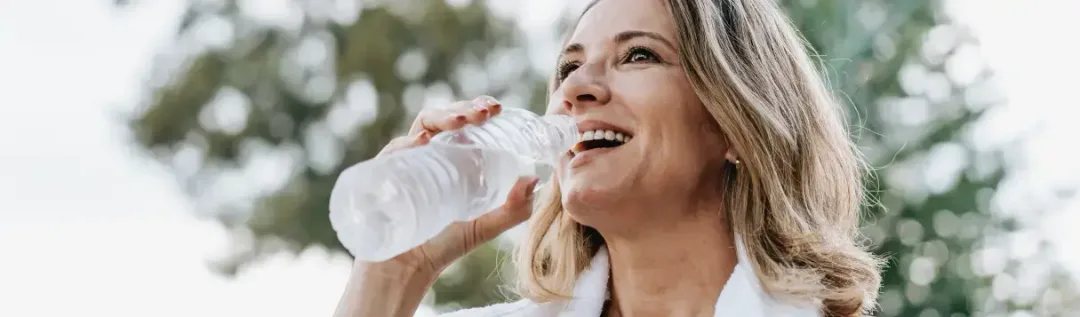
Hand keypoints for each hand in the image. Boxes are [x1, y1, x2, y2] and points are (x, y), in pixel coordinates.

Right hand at [367, 95, 539, 276]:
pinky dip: (406, 144)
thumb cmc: (443, 244)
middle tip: (487, 112)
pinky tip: (422, 143)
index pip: (464, 122)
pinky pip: (392, 153)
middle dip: (465, 108)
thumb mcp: (485, 226)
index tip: (497, 108)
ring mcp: (406, 162)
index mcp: (453, 158)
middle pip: (444, 118)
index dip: (479, 108)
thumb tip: (534, 179)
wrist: (407, 269)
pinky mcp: (385, 176)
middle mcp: (430, 154)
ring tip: (462, 121)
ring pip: (421, 126)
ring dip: (442, 116)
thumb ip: (514, 209)